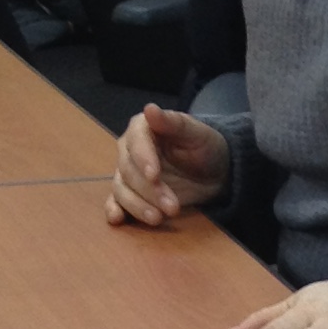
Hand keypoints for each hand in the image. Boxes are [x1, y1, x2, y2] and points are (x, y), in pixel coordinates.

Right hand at [105, 102, 229, 228]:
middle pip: (128, 171)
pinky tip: (117, 219)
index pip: (136, 142)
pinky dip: (114, 210)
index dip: (143, 159)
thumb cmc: (204, 146)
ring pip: (122, 189)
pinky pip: (116, 202)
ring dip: (138, 206)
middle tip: (172, 207)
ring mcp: (129, 174)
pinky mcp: (132, 193)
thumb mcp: (196, 132)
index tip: (154, 175)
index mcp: (142, 129)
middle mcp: (130, 150)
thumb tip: (149, 109)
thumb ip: (173, 122)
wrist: (213, 171)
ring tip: (158, 219)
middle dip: (150, 191)